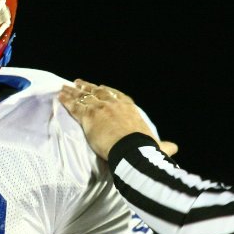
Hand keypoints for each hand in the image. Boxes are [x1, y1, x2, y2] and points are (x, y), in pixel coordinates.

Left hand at [58, 79, 177, 159]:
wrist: (133, 150)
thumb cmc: (145, 148)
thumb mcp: (155, 145)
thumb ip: (163, 145)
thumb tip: (173, 148)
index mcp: (130, 109)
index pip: (117, 96)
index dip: (108, 91)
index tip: (101, 87)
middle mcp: (115, 104)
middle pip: (98, 92)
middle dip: (88, 87)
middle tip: (79, 83)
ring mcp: (101, 108)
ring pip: (84, 96)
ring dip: (73, 91)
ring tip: (64, 87)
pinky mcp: (88, 116)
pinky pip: (74, 106)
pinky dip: (66, 100)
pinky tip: (60, 96)